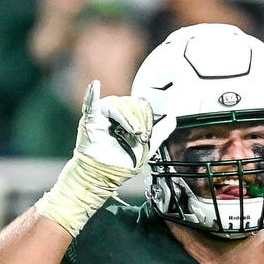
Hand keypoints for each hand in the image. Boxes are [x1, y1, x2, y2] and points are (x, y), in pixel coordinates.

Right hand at [33, 81, 155, 236]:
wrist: (103, 176)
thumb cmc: (120, 162)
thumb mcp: (146, 147)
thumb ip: (159, 133)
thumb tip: (172, 118)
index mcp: (127, 117)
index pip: (140, 105)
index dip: (146, 117)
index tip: (146, 134)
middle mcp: (114, 113)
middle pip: (130, 103)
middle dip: (138, 119)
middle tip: (140, 135)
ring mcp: (101, 115)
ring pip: (118, 104)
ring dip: (127, 118)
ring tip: (132, 132)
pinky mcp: (90, 120)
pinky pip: (91, 105)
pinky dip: (92, 95)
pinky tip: (94, 86)